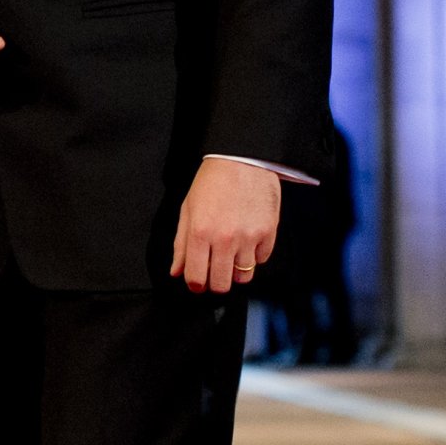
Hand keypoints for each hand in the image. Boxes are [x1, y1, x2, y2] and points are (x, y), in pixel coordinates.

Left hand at [170, 157, 279, 293]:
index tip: (197, 282)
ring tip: (232, 255)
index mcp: (200, 233)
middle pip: (221, 284)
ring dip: (236, 271)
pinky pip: (262, 260)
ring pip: (243, 277)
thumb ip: (181, 244)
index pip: (196, 278)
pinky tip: (247, 241)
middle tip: (215, 272)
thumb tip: (177, 271)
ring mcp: (249, 237)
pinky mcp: (268, 233)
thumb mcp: (188, 209)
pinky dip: (254, 256)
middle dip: (215, 283)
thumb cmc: (213, 181)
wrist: (242, 159)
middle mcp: (225, 239)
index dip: (195, 285)